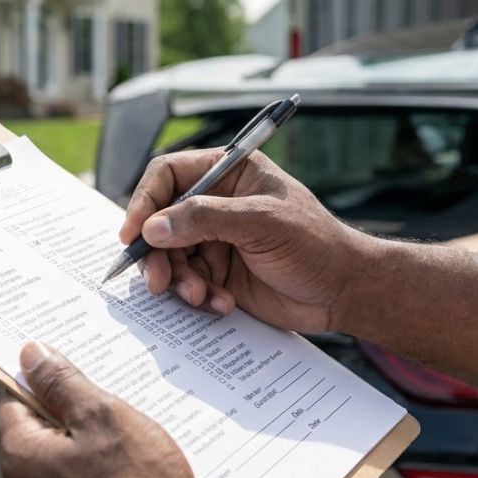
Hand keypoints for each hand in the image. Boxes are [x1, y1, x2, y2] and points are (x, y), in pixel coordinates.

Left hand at [0, 341, 208, 477]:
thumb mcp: (102, 416)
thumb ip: (62, 383)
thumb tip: (31, 355)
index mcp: (21, 460)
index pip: (10, 403)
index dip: (34, 379)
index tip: (58, 367)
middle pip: (35, 440)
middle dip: (66, 418)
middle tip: (105, 404)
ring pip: (59, 475)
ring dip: (84, 455)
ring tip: (127, 446)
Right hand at [121, 148, 374, 332]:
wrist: (344, 291)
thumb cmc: (315, 244)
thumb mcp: (262, 223)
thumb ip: (205, 219)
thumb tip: (153, 227)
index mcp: (227, 174)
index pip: (168, 175)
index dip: (145, 201)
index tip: (133, 234)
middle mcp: (215, 204)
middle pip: (160, 221)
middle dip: (157, 254)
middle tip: (158, 282)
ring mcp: (214, 240)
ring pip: (169, 257)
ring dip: (179, 281)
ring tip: (201, 296)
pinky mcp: (217, 274)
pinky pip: (187, 283)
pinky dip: (197, 297)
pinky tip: (222, 304)